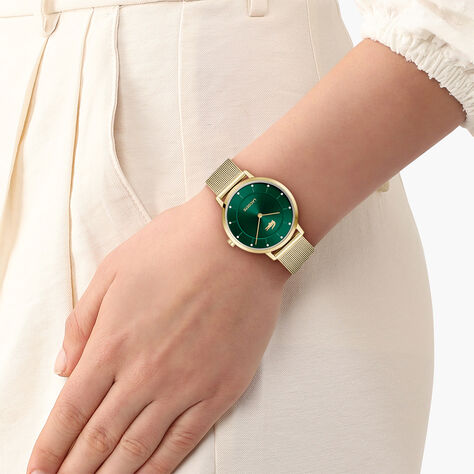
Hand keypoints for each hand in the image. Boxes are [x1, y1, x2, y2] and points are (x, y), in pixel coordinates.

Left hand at [27, 186, 288, 473]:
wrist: (238, 242)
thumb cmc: (176, 247)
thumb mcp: (114, 270)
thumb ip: (84, 321)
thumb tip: (65, 368)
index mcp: (113, 343)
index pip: (71, 411)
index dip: (50, 447)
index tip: (38, 470)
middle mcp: (144, 374)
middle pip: (99, 439)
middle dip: (74, 472)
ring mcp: (185, 386)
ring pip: (139, 449)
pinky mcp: (220, 390)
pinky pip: (184, 441)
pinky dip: (160, 468)